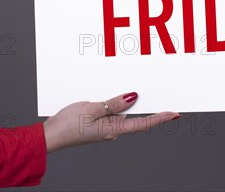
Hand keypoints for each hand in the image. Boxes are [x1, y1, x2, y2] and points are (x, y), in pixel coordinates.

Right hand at [43, 92, 178, 152]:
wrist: (50, 135)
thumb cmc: (68, 125)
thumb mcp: (92, 109)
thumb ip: (114, 103)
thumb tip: (133, 98)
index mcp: (114, 129)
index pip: (143, 124)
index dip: (160, 118)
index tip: (174, 114)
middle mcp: (112, 130)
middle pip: (133, 116)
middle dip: (142, 105)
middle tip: (157, 94)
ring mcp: (104, 127)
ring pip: (120, 112)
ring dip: (124, 101)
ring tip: (127, 90)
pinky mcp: (96, 123)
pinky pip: (110, 111)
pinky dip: (113, 102)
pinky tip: (109, 95)